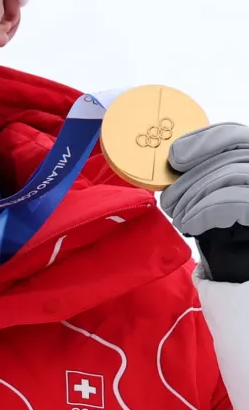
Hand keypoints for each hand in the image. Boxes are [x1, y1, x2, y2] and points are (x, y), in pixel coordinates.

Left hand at [160, 122, 248, 282]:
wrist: (247, 275)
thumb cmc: (230, 232)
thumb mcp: (216, 194)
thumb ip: (205, 172)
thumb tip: (175, 157)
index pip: (235, 135)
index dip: (203, 142)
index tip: (175, 157)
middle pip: (229, 157)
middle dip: (190, 179)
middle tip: (169, 200)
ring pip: (229, 178)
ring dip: (193, 198)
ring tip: (178, 216)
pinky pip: (233, 203)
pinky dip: (204, 212)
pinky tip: (190, 224)